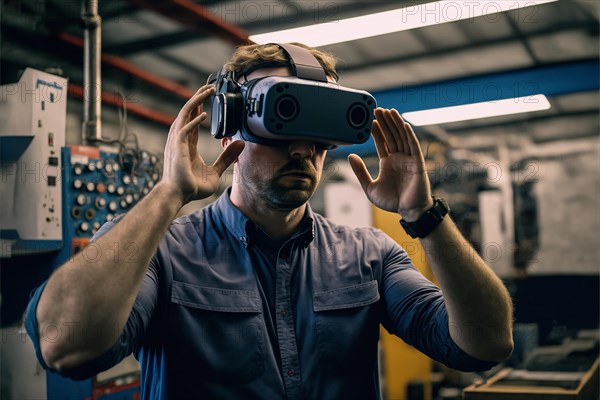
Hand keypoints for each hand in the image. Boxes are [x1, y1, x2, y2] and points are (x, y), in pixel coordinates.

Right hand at [161, 84, 244, 204]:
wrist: (178, 196)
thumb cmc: (192, 187)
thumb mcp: (216, 171)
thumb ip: (227, 157)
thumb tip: (242, 144)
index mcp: (187, 144)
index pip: (193, 120)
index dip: (200, 107)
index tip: (208, 96)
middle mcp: (181, 140)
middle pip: (188, 112)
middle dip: (198, 98)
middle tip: (210, 86)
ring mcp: (177, 142)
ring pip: (185, 115)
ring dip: (196, 102)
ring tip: (207, 91)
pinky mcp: (177, 147)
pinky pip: (185, 130)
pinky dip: (193, 121)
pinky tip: (204, 114)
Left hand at [348, 108, 432, 220]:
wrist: (409, 212)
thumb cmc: (392, 201)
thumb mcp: (370, 187)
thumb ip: (360, 172)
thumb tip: (350, 156)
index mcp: (387, 162)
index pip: (381, 142)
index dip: (376, 131)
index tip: (369, 119)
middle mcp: (398, 158)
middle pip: (391, 136)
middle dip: (385, 123)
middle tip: (377, 109)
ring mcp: (409, 159)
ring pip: (401, 137)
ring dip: (396, 124)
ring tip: (389, 111)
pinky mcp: (418, 163)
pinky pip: (413, 146)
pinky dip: (409, 135)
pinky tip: (403, 125)